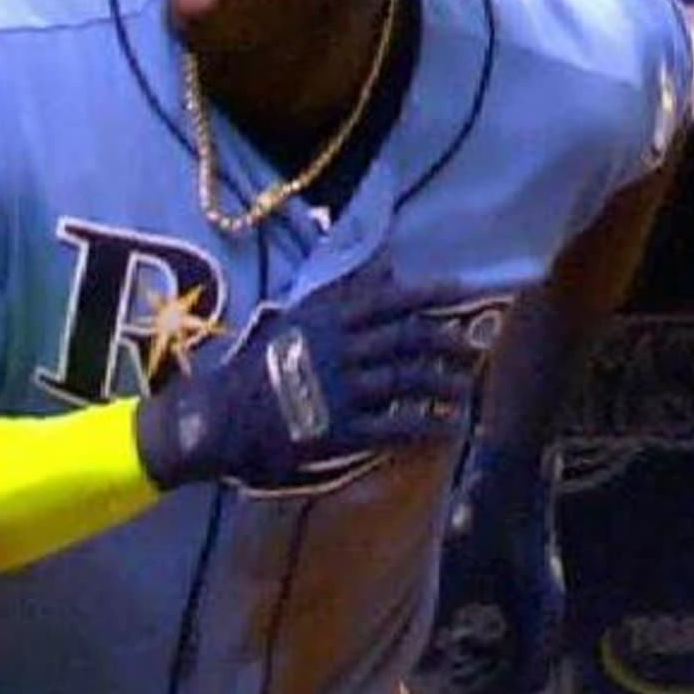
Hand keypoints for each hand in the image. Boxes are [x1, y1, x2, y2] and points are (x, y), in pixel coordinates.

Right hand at [135, 257, 474, 491]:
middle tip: (476, 346)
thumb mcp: (296, 318)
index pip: (390, 299)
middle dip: (448, 340)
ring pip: (408, 379)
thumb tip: (386, 262)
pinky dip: (427, 425)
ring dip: (444, 382)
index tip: (465, 290)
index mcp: (328, 319)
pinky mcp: (341, 431)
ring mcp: (342, 391)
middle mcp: (340, 349)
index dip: (431, 294)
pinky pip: (394, 427)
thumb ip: (342, 292)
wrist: (218, 417)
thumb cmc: (257, 366)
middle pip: (408, 338)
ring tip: (468, 387)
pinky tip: (449, 427)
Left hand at [436, 438, 562, 693]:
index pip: (524, 680)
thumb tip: (407, 659)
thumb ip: (431, 618)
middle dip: (490, 682)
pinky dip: (496, 642)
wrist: (512, 465)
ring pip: (526, 653)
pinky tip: (464, 629)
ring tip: (457, 652)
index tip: (455, 693)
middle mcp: (548, 608)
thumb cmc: (480, 514)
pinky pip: (521, 632)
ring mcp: (544, 595)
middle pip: (528, 673)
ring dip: (492, 662)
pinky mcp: (533, 582)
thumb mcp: (449, 571)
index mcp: (536, 612)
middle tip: (455, 677)